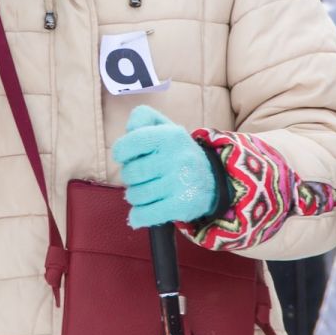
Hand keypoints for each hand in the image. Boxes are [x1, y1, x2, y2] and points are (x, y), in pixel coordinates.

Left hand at [111, 106, 219, 229]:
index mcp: (170, 136)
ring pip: (135, 195)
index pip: (128, 144)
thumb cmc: (178, 153)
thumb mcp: (165, 128)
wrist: (214, 180)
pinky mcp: (182, 206)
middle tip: (142, 176)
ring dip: (136, 196)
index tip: (126, 156)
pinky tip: (141, 212)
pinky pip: (145, 214)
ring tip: (148, 190)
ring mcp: (180, 183)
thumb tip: (130, 129)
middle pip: (130, 173)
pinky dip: (138, 216)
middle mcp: (177, 158)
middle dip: (131, 177)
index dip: (121, 152)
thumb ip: (142, 118)